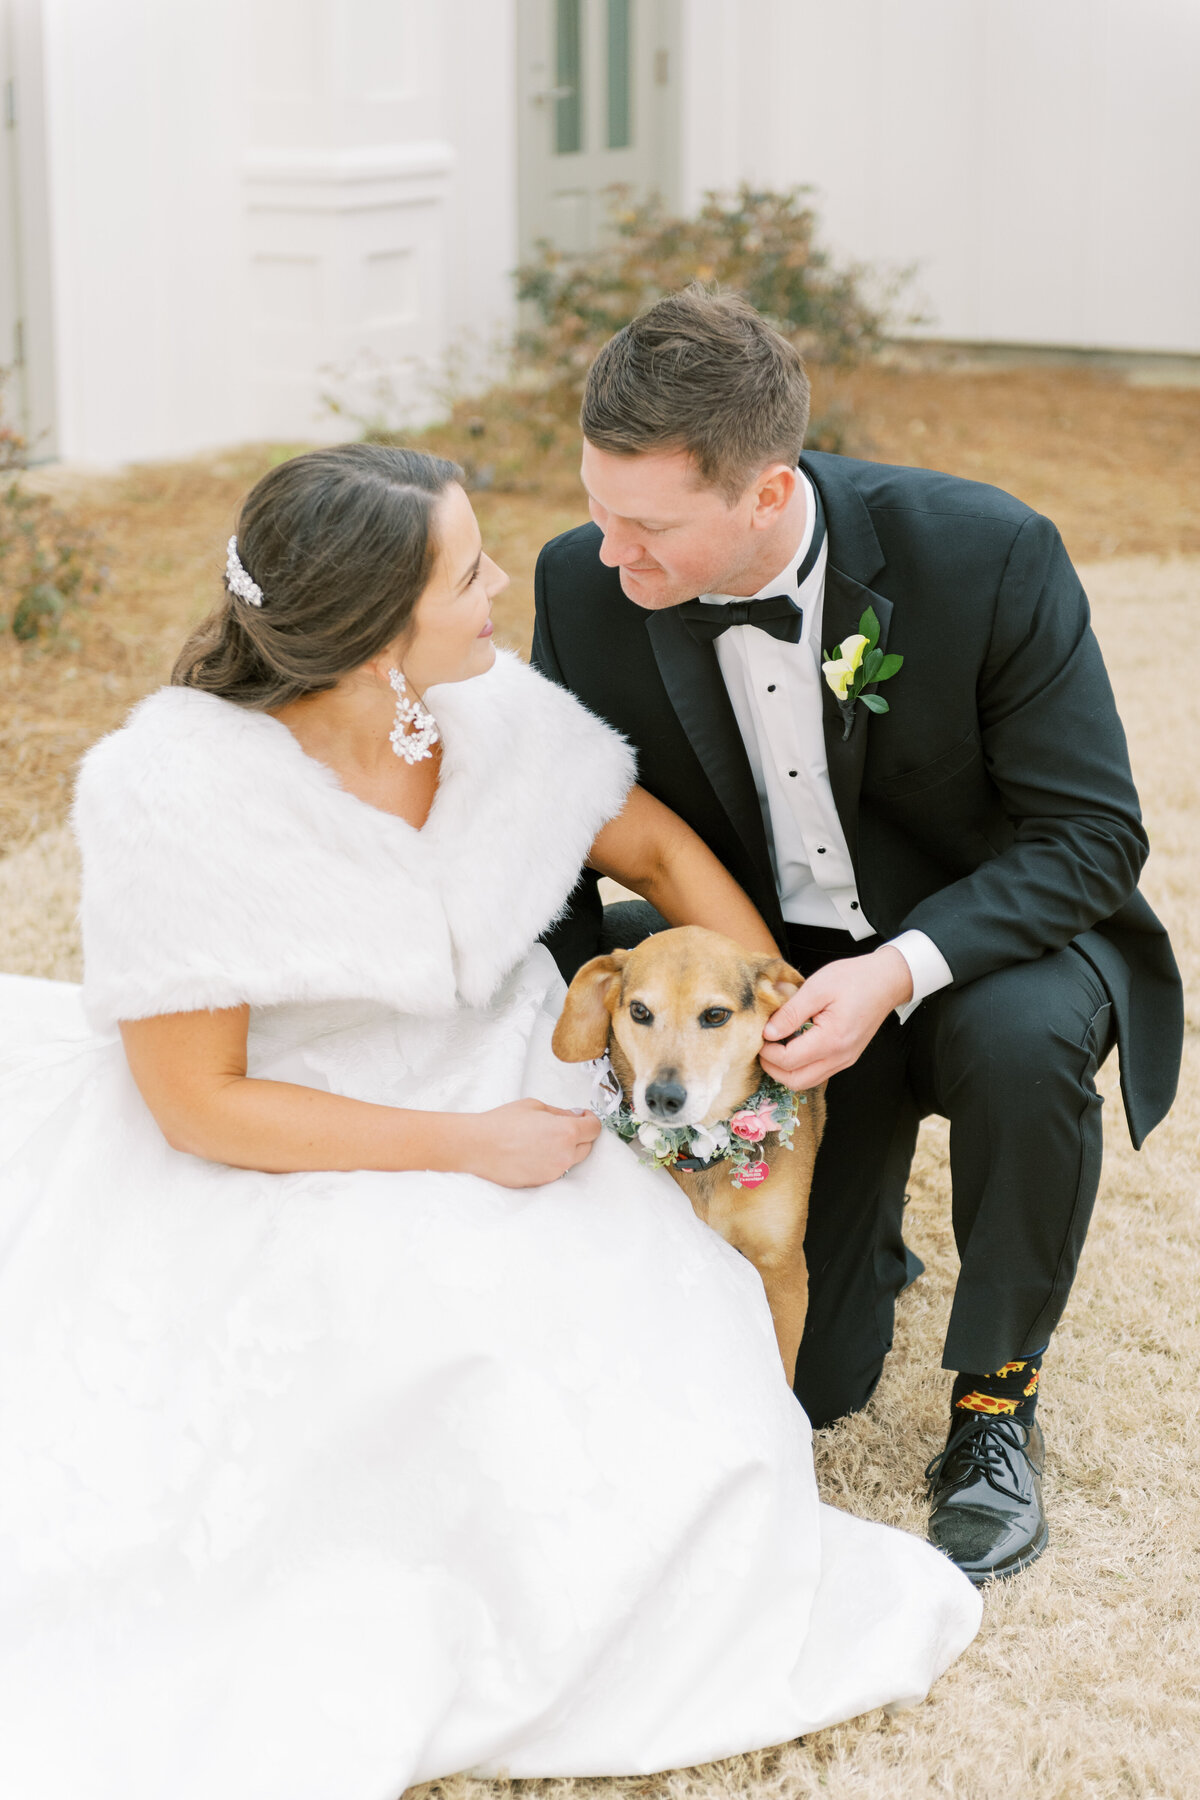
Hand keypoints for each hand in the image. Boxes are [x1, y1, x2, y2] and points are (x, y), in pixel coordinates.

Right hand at [462, 1098, 600, 1187]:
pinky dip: (552, 1161)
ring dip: (566, 1150)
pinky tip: (535, 1152)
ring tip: (544, 1140)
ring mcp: (554, 1172)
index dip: (590, 1120)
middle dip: (580, 1135)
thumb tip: (574, 1117)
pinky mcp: (542, 1182)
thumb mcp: (535, 1106)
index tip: (583, 1117)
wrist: (478, 1146)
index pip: (594, 1129)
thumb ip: (560, 1113)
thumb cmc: (502, 1123)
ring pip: (572, 1160)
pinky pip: (556, 1170)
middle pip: (587, 1146)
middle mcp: (564, 1155)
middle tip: (563, 1127)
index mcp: (566, 1132)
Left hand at [759, 947, 913, 1088]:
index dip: (768, 1052)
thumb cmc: (854, 979)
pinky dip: (800, 1066)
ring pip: (806, 1081)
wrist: (887, 981)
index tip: (759, 1035)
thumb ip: (790, 1013)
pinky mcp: (845, 1058)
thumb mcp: (817, 988)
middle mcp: (840, 1057)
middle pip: (795, 1081)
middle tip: (763, 1045)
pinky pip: (817, 1072)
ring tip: (776, 1045)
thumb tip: (767, 1033)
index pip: (789, 1061)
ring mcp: (844, 1060)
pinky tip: (794, 1044)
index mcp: (832, 1040)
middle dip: (773, 1067)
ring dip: (785, 1069)